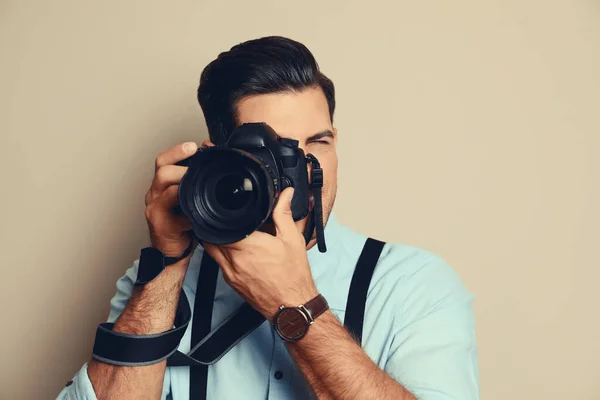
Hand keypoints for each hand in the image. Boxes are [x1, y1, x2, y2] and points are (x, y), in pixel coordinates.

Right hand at [144, 141, 199, 256]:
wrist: (174, 247)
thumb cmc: (183, 220)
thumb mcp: (188, 195)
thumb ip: (195, 175)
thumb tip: (209, 149)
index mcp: (161, 184)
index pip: (163, 161)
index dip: (176, 151)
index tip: (192, 146)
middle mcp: (155, 194)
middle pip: (162, 172)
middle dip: (182, 168)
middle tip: (198, 168)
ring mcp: (155, 210)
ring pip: (165, 192)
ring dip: (183, 187)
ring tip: (198, 187)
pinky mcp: (161, 226)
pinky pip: (174, 216)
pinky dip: (188, 213)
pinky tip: (198, 213)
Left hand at [203, 187, 318, 319]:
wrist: (292, 306)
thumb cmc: (293, 276)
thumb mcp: (292, 239)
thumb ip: (284, 213)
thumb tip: (285, 195)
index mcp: (248, 246)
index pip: (220, 226)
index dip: (220, 216)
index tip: (226, 210)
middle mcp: (234, 260)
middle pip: (211, 237)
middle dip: (218, 227)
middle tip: (229, 221)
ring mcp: (230, 273)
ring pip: (212, 251)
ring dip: (217, 241)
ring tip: (232, 234)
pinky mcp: (231, 283)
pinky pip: (218, 264)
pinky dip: (222, 255)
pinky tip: (237, 252)